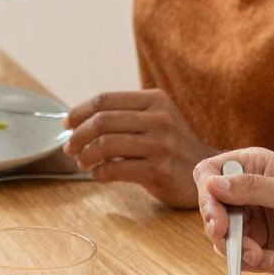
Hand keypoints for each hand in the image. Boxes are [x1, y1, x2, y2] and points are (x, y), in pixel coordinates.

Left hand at [65, 89, 209, 207]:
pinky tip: (97, 174)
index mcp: (155, 100)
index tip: (67, 123)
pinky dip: (99, 172)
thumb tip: (78, 120)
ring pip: (105, 144)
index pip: (105, 100)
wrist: (206, 173)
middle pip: (102, 121)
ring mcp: (161, 144)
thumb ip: (125, 115)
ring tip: (82, 162)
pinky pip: (115, 168)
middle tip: (70, 148)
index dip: (79, 111)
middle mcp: (159, 118)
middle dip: (78, 135)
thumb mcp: (156, 119)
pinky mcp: (159, 169)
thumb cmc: (171, 147)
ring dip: (85, 155)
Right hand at [195, 148, 273, 274]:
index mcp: (255, 167)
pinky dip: (248, 261)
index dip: (207, 191)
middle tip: (223, 235)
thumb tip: (211, 183)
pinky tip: (273, 260)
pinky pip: (233, 255)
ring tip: (259, 255)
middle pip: (209, 205)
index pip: (211, 171)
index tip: (215, 213)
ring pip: (218, 234)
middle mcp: (248, 192)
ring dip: (235, 247)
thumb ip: (250, 187)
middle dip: (216, 224)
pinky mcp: (253, 246)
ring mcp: (250, 220)